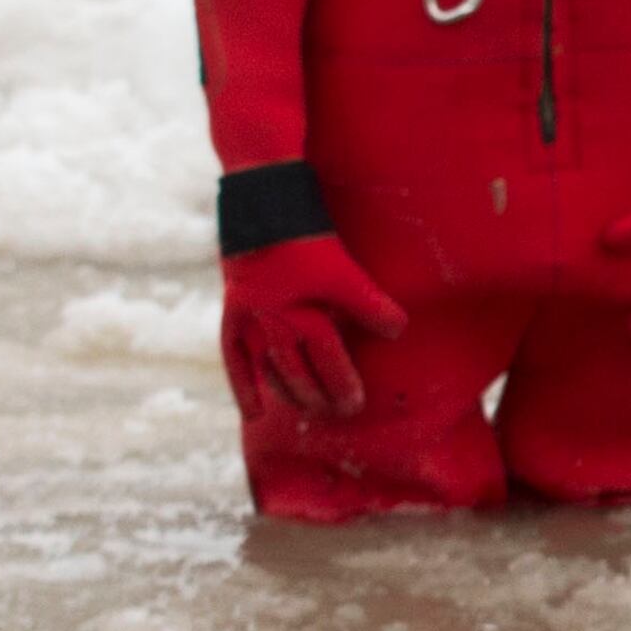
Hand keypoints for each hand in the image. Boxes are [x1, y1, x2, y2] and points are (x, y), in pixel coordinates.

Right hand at [218, 232, 408, 419]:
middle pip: (299, 371)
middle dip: (321, 395)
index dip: (343, 382)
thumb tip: (398, 332)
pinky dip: (244, 389)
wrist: (263, 215)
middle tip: (342, 412)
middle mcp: (272, 323)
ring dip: (291, 394)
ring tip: (311, 410)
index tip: (359, 403)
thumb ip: (370, 304)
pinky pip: (234, 362)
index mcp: (302, 311)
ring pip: (270, 371)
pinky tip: (254, 415)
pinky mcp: (231, 319)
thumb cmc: (310, 244)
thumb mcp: (345, 272)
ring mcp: (248, 323)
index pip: (326, 357)